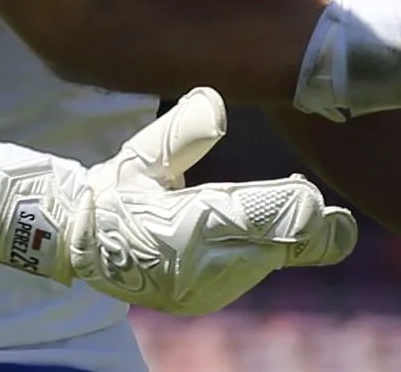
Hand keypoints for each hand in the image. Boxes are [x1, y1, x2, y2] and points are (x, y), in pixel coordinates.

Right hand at [0, 88, 356, 313]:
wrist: (73, 241)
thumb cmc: (114, 188)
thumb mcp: (143, 154)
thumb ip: (183, 130)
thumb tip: (214, 101)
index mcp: (183, 229)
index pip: (259, 220)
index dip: (297, 211)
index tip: (316, 198)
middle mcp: (196, 267)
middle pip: (273, 247)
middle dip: (304, 228)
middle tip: (328, 212)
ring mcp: (199, 290)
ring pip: (264, 262)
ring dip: (285, 238)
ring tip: (301, 212)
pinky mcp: (199, 300)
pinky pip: (246, 274)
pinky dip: (263, 252)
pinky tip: (269, 234)